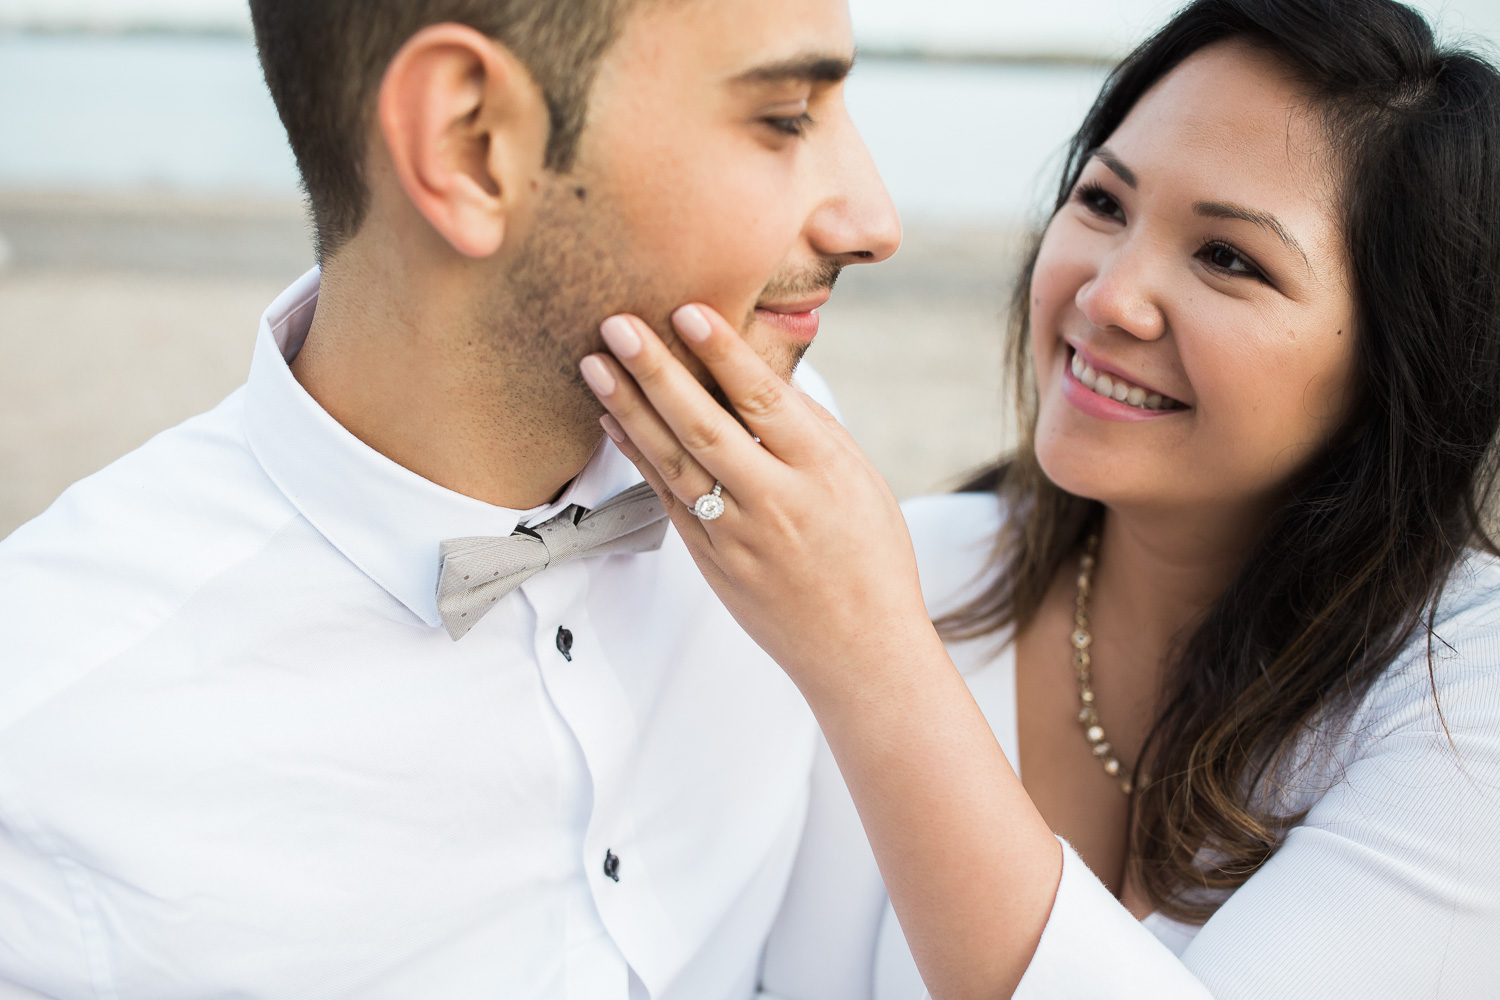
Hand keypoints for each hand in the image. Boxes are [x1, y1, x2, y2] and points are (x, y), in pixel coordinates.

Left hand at [578, 303, 939, 702]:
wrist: (862, 654)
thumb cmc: (872, 557)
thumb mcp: (863, 482)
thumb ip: (812, 427)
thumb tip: (762, 371)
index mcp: (824, 473)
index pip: (764, 402)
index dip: (723, 354)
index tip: (688, 310)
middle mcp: (778, 503)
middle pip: (705, 428)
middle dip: (657, 372)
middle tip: (616, 324)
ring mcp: (739, 538)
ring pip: (674, 465)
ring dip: (630, 410)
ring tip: (594, 365)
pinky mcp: (713, 564)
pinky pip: (667, 501)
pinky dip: (637, 457)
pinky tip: (612, 419)